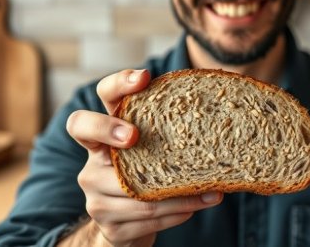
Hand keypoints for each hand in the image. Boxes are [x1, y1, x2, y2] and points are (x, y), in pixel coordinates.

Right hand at [65, 69, 222, 246]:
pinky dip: (179, 211)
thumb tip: (223, 114)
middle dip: (108, 128)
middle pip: (87, 131)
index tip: (144, 78)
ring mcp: (95, 194)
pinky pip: (149, 216)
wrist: (124, 231)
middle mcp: (93, 162)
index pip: (100, 99)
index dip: (116, 85)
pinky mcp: (110, 225)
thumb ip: (171, 138)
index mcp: (106, 137)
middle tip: (134, 134)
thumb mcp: (153, 156)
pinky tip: (200, 204)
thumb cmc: (147, 180)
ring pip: (137, 190)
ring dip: (179, 192)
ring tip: (212, 189)